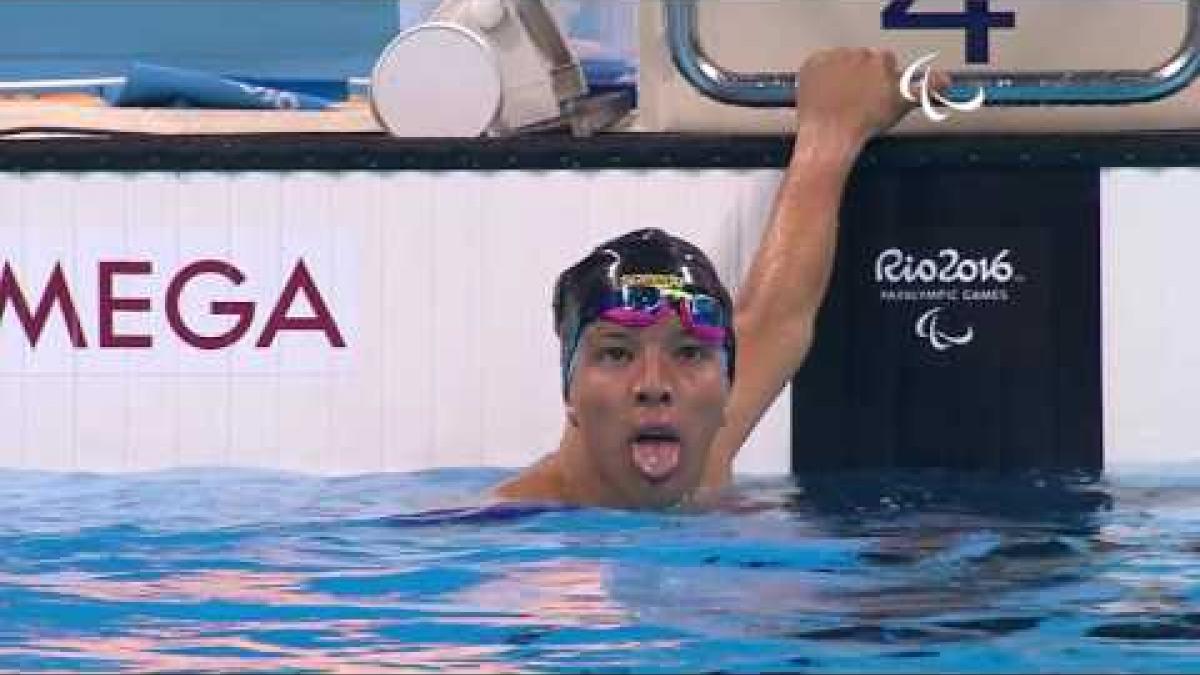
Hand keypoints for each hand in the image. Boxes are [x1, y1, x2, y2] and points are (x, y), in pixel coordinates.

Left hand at [793, 48, 942, 140]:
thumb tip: (946, 80)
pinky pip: (817, 64)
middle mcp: (857, 54)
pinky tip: (824, 95)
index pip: (883, 61)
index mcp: (880, 61)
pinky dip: (820, 76)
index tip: (872, 94)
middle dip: (859, 75)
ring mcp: (832, 58)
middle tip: (855, 99)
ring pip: (839, 61)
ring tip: (838, 100)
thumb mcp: (901, 105)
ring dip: (839, 74)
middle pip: (861, 60)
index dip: (878, 80)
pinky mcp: (812, 64)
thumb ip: (924, 89)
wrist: (830, 135)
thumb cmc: (866, 123)